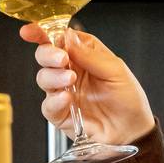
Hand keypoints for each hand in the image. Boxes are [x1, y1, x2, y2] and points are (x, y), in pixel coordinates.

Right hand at [19, 24, 154, 145]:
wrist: (132, 131)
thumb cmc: (128, 99)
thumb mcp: (116, 70)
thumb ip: (90, 55)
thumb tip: (68, 38)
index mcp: (84, 55)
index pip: (59, 38)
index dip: (43, 32)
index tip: (31, 31)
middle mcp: (70, 71)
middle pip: (46, 55)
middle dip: (48, 54)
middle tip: (62, 58)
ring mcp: (63, 92)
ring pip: (43, 77)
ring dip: (53, 76)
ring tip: (70, 79)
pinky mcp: (61, 113)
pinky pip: (48, 104)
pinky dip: (54, 100)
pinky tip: (66, 98)